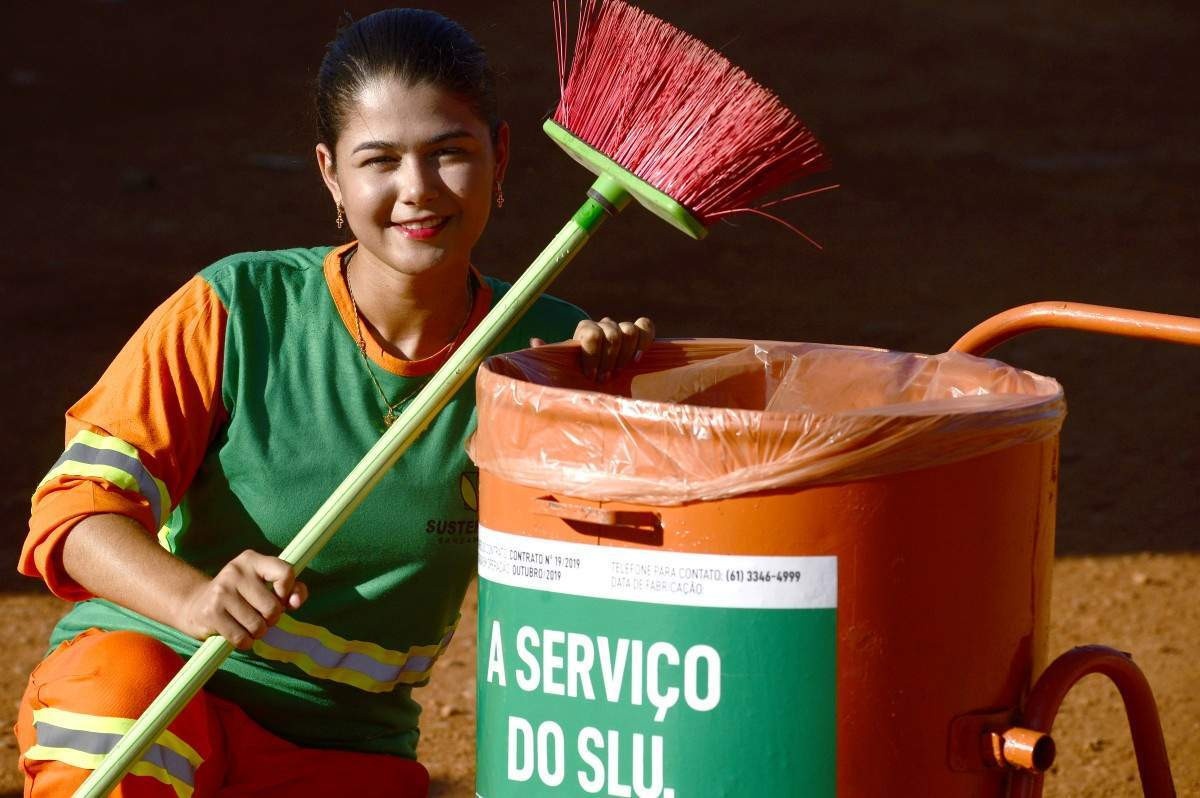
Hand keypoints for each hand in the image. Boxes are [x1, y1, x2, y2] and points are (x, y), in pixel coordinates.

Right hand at [176, 550, 306, 649]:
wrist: (197, 604)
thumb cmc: (243, 595)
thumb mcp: (265, 585)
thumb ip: (291, 589)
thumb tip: (296, 602)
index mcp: (252, 560)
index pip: (285, 572)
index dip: (289, 592)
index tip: (281, 599)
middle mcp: (236, 571)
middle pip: (273, 608)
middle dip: (272, 619)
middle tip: (260, 615)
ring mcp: (221, 591)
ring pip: (258, 626)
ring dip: (258, 632)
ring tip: (248, 624)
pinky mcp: (211, 612)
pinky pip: (242, 638)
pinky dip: (245, 642)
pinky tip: (238, 633)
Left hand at [532, 317, 654, 380]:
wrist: (596, 380)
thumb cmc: (576, 376)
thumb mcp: (560, 370)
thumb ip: (549, 355)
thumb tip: (535, 340)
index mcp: (584, 331)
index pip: (592, 333)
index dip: (593, 355)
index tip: (591, 375)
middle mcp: (603, 326)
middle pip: (613, 334)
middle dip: (610, 360)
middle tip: (604, 379)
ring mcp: (621, 330)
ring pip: (629, 330)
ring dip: (626, 354)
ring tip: (620, 371)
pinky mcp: (638, 336)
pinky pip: (645, 327)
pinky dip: (645, 340)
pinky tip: (637, 359)